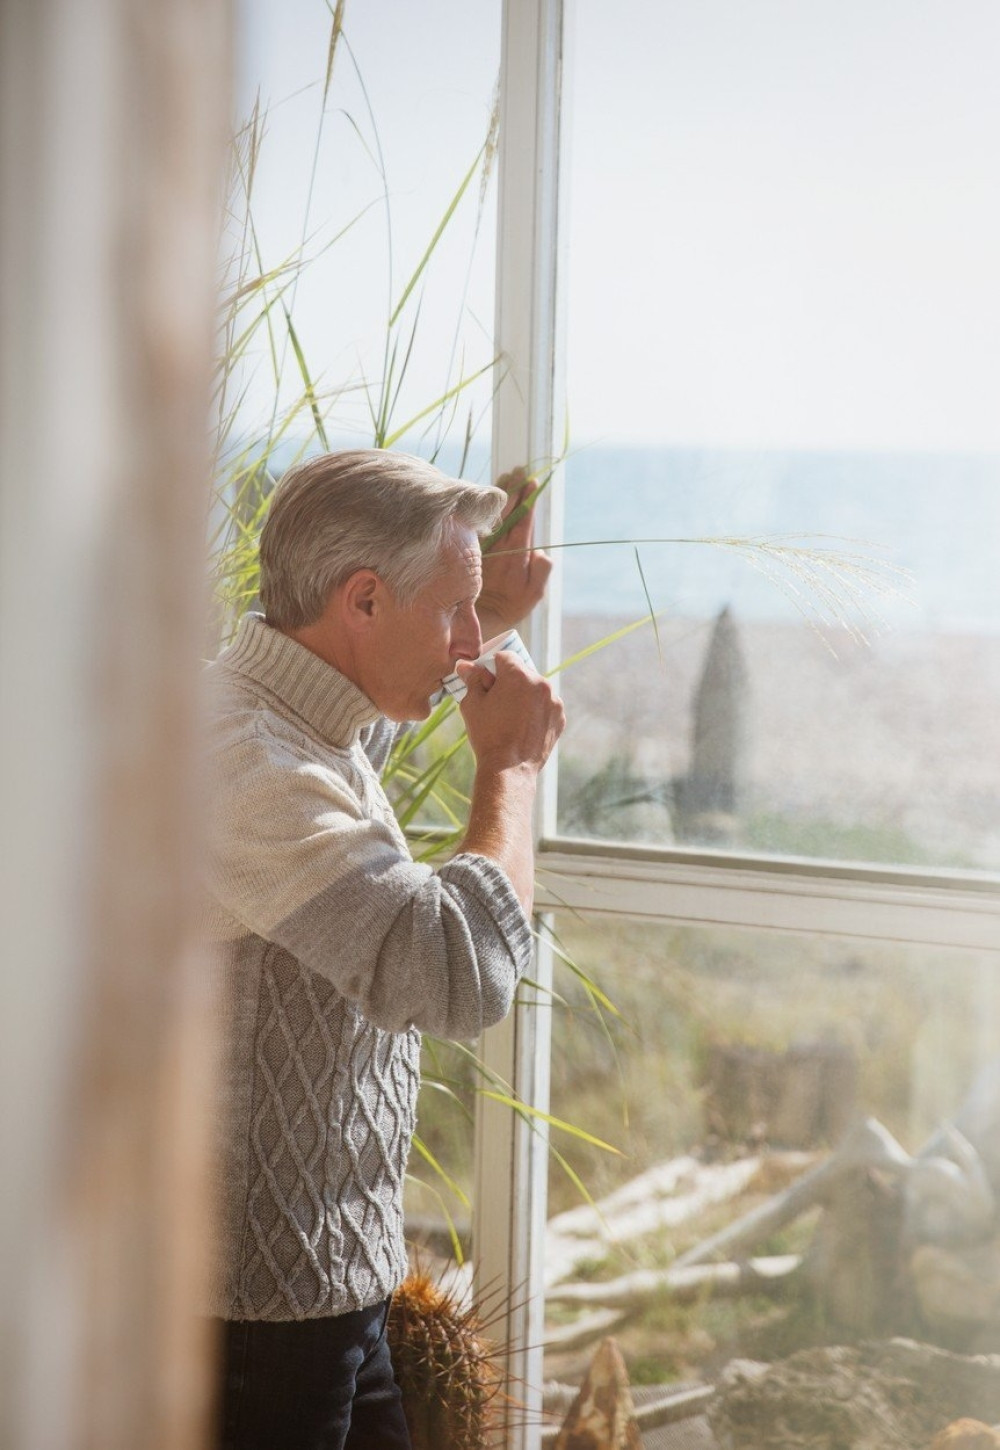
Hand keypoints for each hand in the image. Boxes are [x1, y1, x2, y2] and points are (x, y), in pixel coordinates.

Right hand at [457, 651, 564, 773]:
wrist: (509, 770)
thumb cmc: (487, 735)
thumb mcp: (472, 704)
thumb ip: (472, 679)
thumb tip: (465, 665)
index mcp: (518, 675)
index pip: (505, 656)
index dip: (492, 666)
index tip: (486, 680)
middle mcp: (541, 683)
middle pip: (522, 672)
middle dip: (509, 681)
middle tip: (496, 701)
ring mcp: (553, 701)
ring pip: (535, 689)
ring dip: (524, 695)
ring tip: (510, 717)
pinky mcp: (559, 717)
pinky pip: (546, 706)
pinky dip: (536, 711)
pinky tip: (522, 726)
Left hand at [476, 467, 552, 638]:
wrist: (482, 615)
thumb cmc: (512, 604)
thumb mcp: (534, 594)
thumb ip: (541, 572)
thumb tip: (543, 551)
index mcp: (516, 554)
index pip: (523, 521)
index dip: (527, 502)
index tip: (531, 482)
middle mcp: (500, 547)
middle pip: (507, 512)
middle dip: (515, 490)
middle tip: (521, 470)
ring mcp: (486, 545)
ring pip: (494, 514)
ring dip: (501, 494)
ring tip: (508, 474)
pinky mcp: (475, 548)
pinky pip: (482, 522)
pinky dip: (487, 507)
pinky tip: (491, 494)